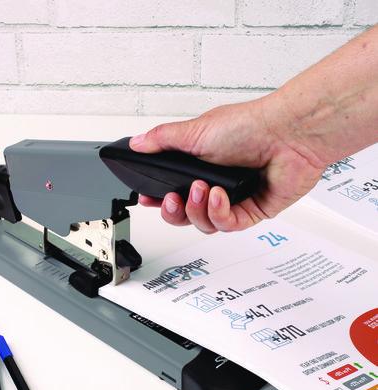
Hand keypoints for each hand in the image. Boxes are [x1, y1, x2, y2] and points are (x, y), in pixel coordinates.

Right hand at [129, 95, 327, 233]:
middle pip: (185, 215)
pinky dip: (219, 212)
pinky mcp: (252, 211)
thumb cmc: (248, 126)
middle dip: (174, 212)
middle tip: (171, 199)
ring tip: (201, 189)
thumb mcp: (195, 131)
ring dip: (197, 209)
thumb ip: (163, 140)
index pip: (173, 191)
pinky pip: (228, 225)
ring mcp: (234, 199)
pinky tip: (219, 196)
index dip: (159, 199)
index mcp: (200, 166)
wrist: (288, 133)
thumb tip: (138, 143)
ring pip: (204, 223)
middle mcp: (215, 184)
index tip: (148, 199)